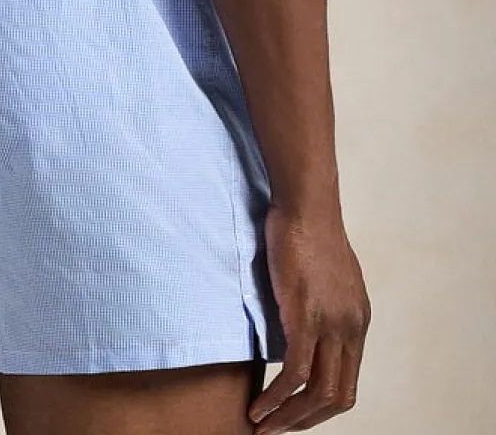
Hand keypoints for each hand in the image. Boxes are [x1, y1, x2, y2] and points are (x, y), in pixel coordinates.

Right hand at [248, 200, 370, 432]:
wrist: (306, 204)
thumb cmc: (306, 227)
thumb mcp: (323, 275)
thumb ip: (320, 304)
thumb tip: (301, 322)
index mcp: (357, 320)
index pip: (346, 382)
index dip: (319, 406)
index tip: (292, 413)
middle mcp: (351, 329)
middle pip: (338, 397)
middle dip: (305, 421)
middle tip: (276, 429)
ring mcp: (332, 326)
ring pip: (317, 394)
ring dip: (288, 417)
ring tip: (262, 426)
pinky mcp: (307, 319)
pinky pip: (295, 374)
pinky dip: (276, 398)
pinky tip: (258, 406)